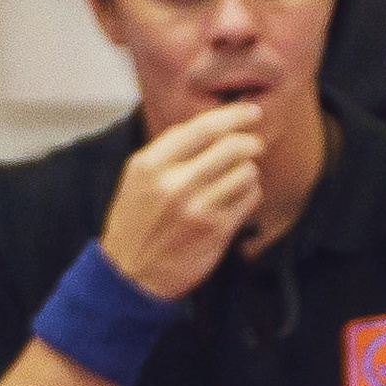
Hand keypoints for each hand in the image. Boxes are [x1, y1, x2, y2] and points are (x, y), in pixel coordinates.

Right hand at [100, 103, 266, 298]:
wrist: (131, 274)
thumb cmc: (138, 222)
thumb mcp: (139, 178)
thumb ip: (170, 151)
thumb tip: (214, 125)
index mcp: (150, 164)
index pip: (202, 128)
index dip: (233, 116)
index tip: (251, 111)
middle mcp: (173, 184)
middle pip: (230, 147)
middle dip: (250, 142)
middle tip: (255, 144)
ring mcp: (196, 209)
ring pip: (245, 173)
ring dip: (249, 171)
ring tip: (240, 177)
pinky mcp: (215, 231)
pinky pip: (249, 200)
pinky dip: (250, 194)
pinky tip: (239, 198)